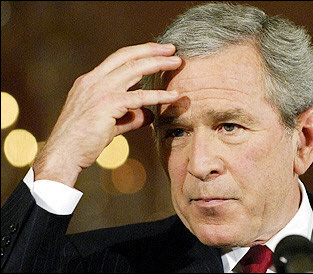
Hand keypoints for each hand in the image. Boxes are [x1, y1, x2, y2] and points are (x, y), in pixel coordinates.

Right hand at [33, 42, 181, 187]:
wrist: (64, 153)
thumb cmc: (83, 140)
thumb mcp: (109, 123)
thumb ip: (130, 117)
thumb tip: (150, 115)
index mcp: (90, 81)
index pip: (118, 59)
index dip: (139, 52)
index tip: (157, 51)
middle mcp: (93, 80)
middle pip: (127, 57)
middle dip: (152, 50)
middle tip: (172, 49)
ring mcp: (99, 90)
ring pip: (134, 69)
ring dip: (158, 64)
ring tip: (177, 62)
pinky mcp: (107, 105)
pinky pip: (139, 97)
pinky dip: (158, 95)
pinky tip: (174, 95)